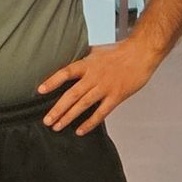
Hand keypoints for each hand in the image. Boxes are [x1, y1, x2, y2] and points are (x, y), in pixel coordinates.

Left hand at [37, 38, 157, 134]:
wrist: (141, 54)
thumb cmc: (119, 52)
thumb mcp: (96, 51)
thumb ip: (82, 58)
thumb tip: (68, 59)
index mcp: (87, 64)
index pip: (66, 73)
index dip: (52, 81)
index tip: (40, 91)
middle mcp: (94, 76)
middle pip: (72, 94)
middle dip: (57, 109)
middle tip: (46, 121)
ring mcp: (105, 88)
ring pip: (83, 105)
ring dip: (69, 117)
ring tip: (57, 126)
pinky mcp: (116, 97)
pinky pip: (101, 113)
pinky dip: (90, 123)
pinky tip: (80, 130)